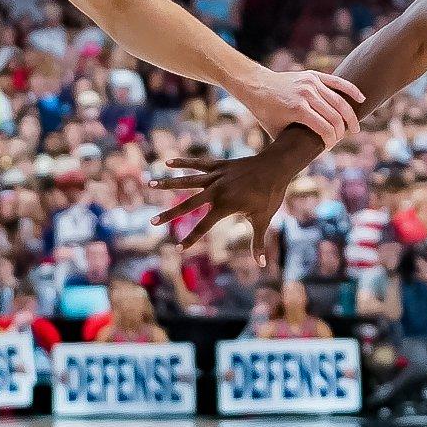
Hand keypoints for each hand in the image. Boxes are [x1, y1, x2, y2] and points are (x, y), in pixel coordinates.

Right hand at [150, 150, 304, 262]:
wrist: (276, 166)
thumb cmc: (271, 195)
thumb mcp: (263, 219)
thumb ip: (258, 242)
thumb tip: (261, 264)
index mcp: (225, 206)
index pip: (203, 226)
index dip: (191, 239)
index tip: (178, 249)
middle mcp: (216, 191)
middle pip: (187, 204)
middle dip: (169, 214)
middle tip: (153, 222)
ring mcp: (216, 176)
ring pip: (186, 180)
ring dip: (167, 183)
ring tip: (149, 184)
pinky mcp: (219, 166)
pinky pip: (197, 164)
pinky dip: (183, 163)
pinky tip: (168, 162)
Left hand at [230, 68, 364, 149]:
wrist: (256, 85)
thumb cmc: (265, 112)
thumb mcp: (277, 131)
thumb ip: (294, 141)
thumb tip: (307, 158)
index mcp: (298, 109)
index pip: (325, 128)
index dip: (331, 141)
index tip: (330, 147)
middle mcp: (307, 95)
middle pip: (335, 116)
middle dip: (342, 130)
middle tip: (345, 138)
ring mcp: (311, 83)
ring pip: (339, 101)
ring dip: (350, 116)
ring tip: (354, 127)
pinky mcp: (313, 75)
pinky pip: (337, 82)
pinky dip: (351, 90)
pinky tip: (361, 99)